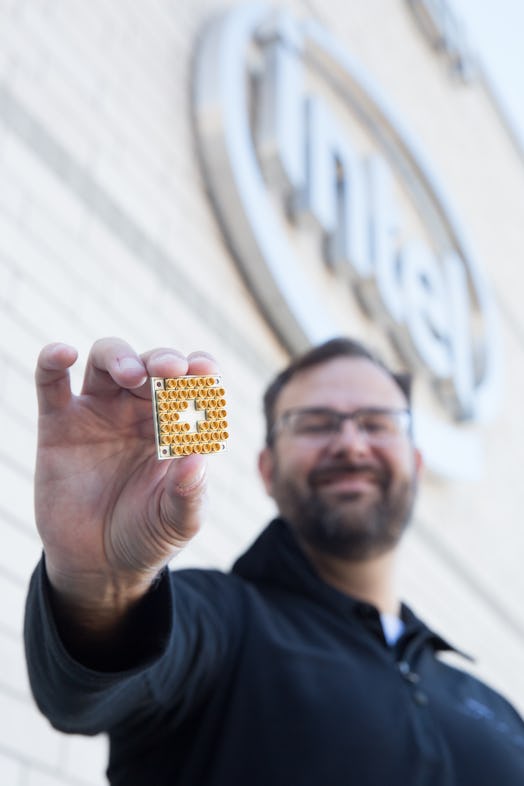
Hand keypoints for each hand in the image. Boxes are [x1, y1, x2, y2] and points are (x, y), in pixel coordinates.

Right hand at [35, 338, 215, 622]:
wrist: (98, 565)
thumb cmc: (147, 535)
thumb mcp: (177, 522)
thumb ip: (190, 494)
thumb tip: (198, 460)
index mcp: (176, 425)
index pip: (192, 384)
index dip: (200, 370)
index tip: (205, 371)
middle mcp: (140, 411)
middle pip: (151, 364)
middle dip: (164, 360)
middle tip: (171, 370)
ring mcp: (99, 412)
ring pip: (107, 359)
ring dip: (121, 357)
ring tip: (132, 375)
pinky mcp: (59, 424)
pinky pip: (51, 382)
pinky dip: (53, 360)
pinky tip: (64, 354)